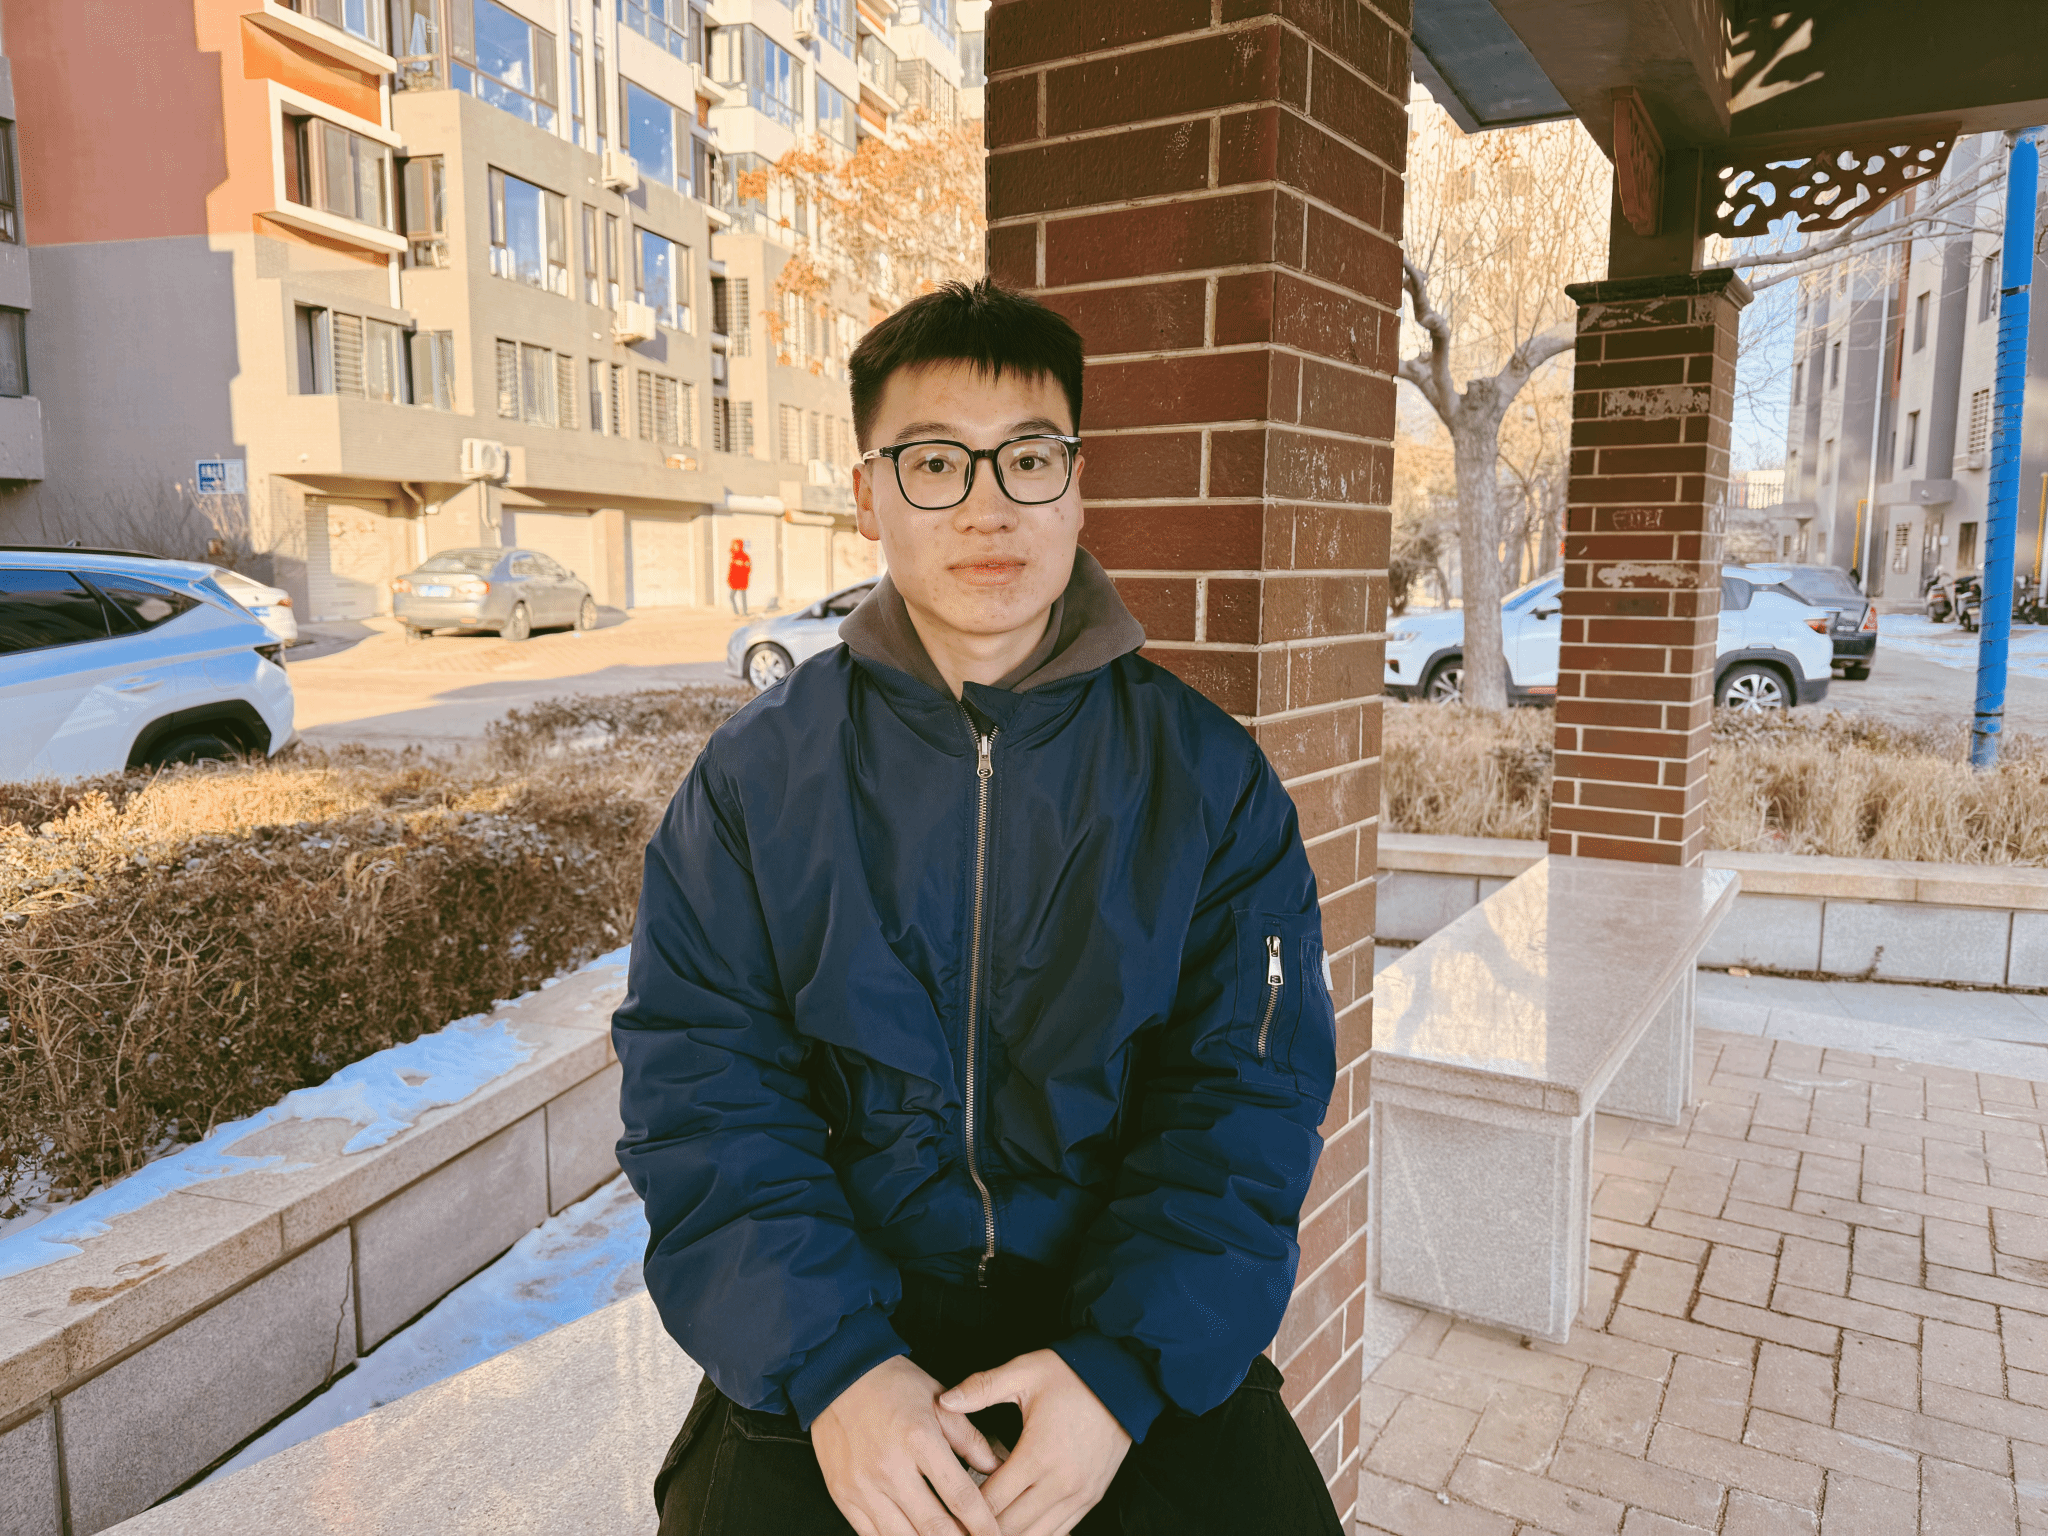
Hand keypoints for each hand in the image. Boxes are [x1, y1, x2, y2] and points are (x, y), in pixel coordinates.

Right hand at [813, 1355, 1002, 1535]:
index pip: (961, 1497)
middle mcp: (890, 1467)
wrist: (839, 1375)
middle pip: (935, 1527)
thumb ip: (970, 1439)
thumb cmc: (892, 1385)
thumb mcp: (940, 1401)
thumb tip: (996, 1469)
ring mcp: (863, 1485)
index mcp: (920, 1439)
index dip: (983, 1524)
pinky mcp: (843, 1495)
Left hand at [940, 1350, 1131, 1535]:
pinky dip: (1036, 1534)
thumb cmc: (1073, 1375)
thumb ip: (981, 1388)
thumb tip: (944, 1400)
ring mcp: (1079, 1495)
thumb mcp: (1025, 1373)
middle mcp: (1060, 1483)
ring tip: (984, 1529)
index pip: (991, 1501)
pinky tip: (1017, 1528)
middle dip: (981, 1529)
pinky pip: (1060, 1532)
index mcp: (1038, 1454)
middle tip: (959, 1525)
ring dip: (1009, 1534)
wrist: (1125, 1380)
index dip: (964, 1510)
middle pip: (1010, 1527)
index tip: (947, 1509)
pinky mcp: (1092, 1498)